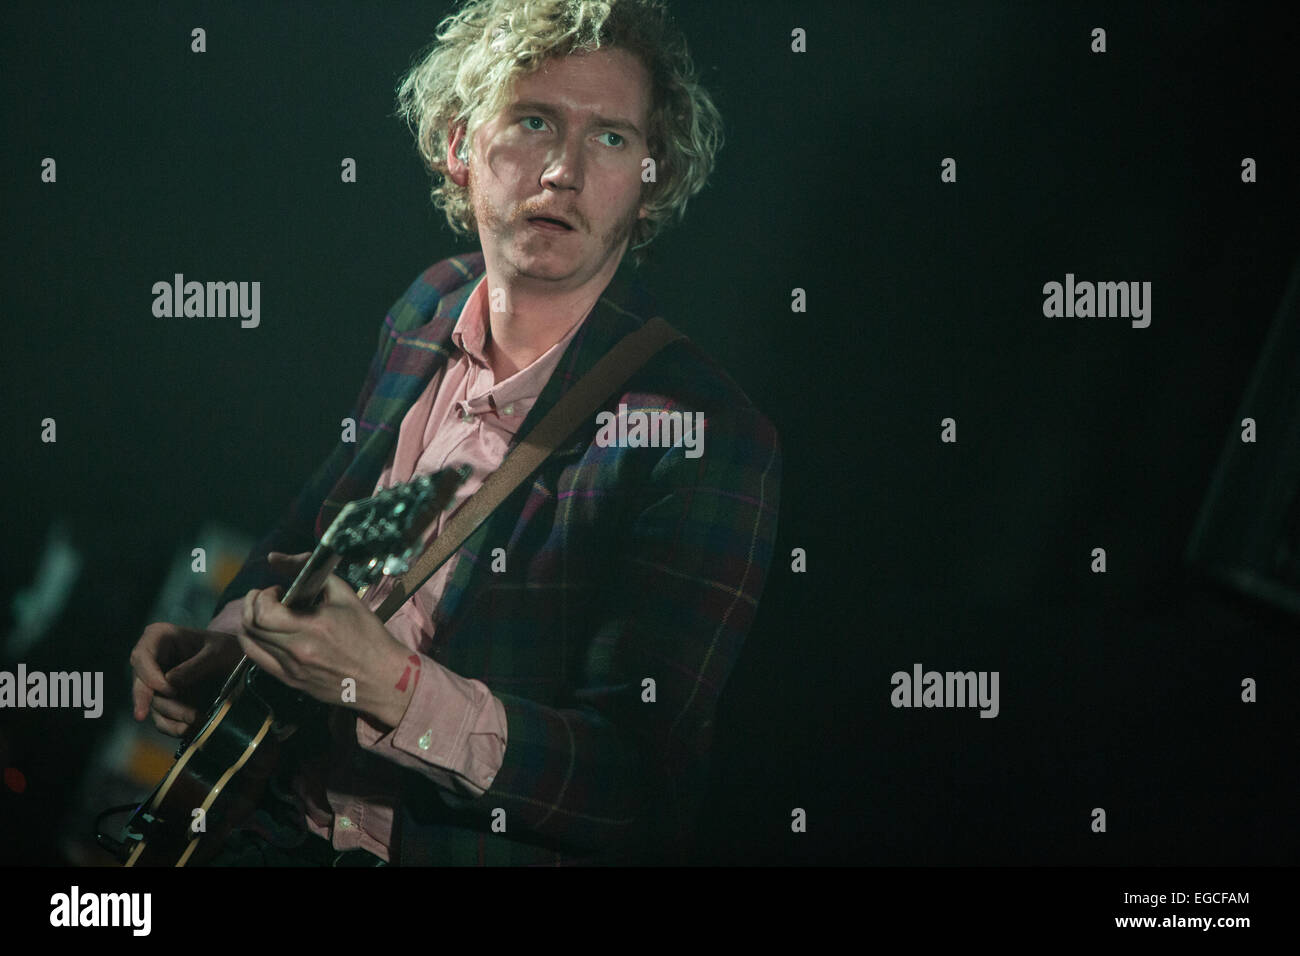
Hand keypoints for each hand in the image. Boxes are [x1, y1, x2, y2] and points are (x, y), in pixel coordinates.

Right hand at [129, 622, 241, 735]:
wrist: (239, 663)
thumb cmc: (228, 649)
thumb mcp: (219, 652)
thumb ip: (197, 665)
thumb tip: (169, 681)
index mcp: (160, 637)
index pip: (141, 657)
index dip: (149, 675)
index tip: (168, 690)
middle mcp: (153, 660)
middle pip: (140, 684)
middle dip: (153, 702)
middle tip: (152, 718)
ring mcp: (157, 683)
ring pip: (154, 704)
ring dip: (173, 715)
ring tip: (198, 720)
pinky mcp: (166, 702)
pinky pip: (162, 719)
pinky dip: (174, 727)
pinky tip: (190, 730)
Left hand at [237, 551, 414, 728]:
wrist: (382, 677)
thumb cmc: (368, 634)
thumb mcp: (345, 595)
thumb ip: (310, 571)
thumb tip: (275, 558)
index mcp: (313, 627)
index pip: (263, 612)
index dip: (263, 596)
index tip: (278, 590)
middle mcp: (298, 651)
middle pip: (250, 627)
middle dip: (252, 605)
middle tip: (266, 598)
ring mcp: (291, 670)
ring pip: (249, 643)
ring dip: (251, 623)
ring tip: (267, 614)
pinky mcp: (290, 682)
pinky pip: (257, 661)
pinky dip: (254, 642)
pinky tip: (268, 634)